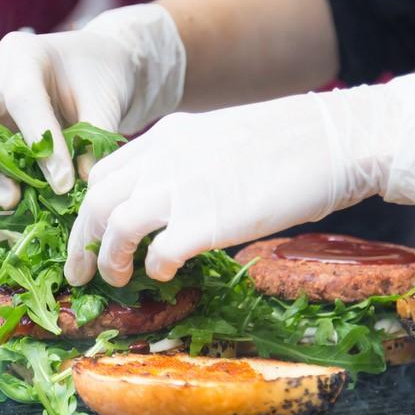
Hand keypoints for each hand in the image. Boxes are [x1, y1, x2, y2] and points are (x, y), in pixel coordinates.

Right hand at [0, 4, 185, 207]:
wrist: (96, 65)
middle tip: (12, 199)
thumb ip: (93, 137)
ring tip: (11, 205)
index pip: (23, 100)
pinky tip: (11, 199)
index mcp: (23, 54)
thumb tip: (80, 180)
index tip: (62, 183)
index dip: (40, 144)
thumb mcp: (105, 100)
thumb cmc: (102, 76)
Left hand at [65, 73, 414, 286]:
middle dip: (81, 241)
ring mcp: (183, 187)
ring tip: (116, 280)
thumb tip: (171, 198)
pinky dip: (153, 269)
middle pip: (96, 200)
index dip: (91, 207)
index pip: (105, 171)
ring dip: (108, 259)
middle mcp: (165, 157)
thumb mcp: (221, 136)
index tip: (93, 233)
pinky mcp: (208, 220)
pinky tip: (167, 274)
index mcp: (168, 134)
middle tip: (82, 270)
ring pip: (113, 226)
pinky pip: (157, 253)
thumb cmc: (290, 142)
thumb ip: (188, 160)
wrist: (333, 140)